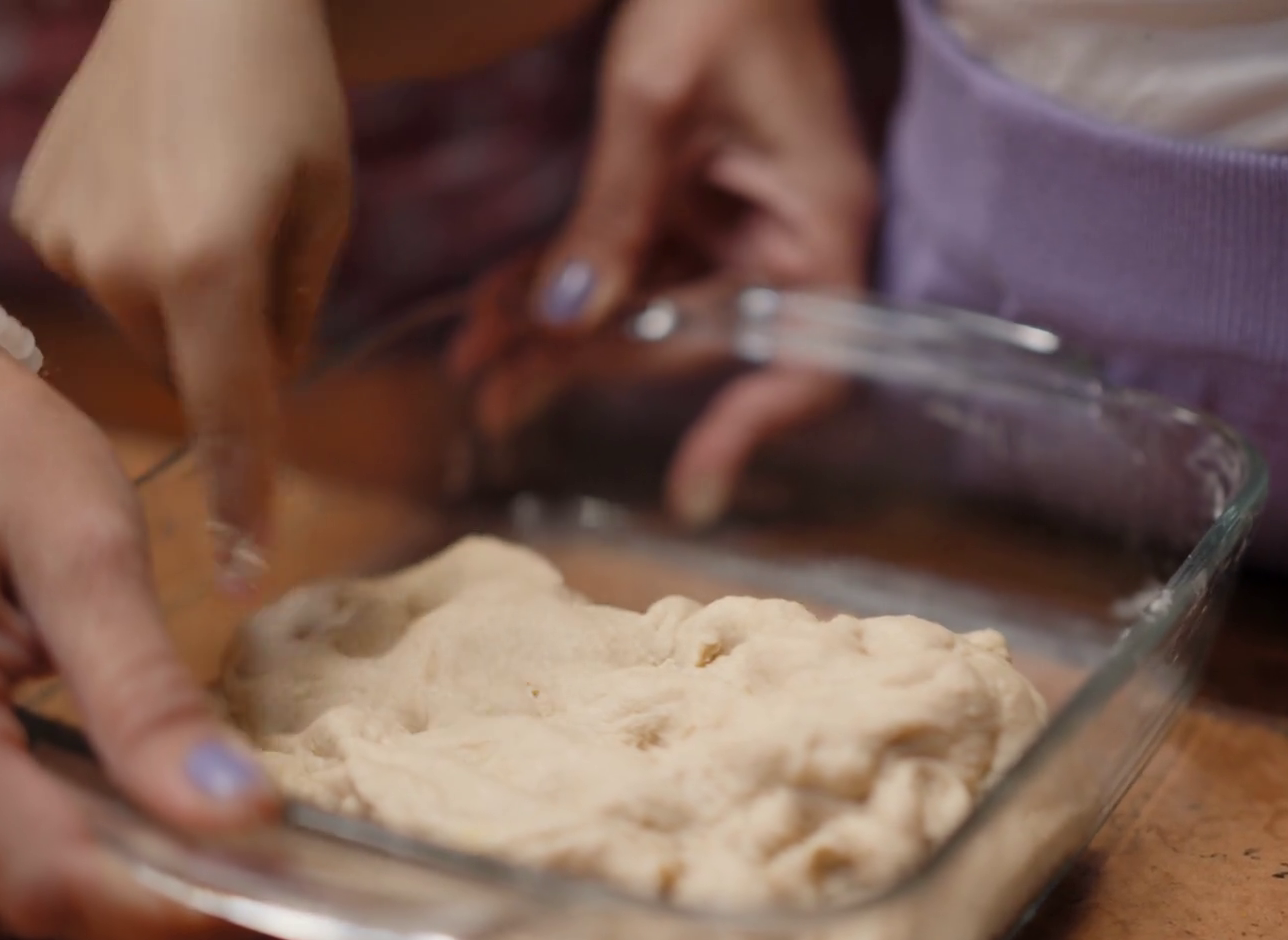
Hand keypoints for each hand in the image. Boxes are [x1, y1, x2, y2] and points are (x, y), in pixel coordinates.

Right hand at [0, 345, 364, 939]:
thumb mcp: (87, 549)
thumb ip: (151, 692)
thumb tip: (243, 816)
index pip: (57, 870)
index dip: (191, 928)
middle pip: (43, 909)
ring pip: (24, 905)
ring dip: (159, 938)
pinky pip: (7, 867)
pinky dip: (111, 896)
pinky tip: (196, 909)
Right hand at [13, 0, 351, 586]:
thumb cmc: (288, 97)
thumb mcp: (326, 211)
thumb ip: (293, 317)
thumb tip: (259, 390)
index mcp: (210, 267)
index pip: (233, 418)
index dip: (244, 499)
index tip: (245, 573)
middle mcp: (123, 266)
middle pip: (193, 370)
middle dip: (231, 341)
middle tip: (257, 242)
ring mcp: (66, 241)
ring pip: (148, 329)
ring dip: (184, 298)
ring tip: (204, 198)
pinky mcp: (34, 215)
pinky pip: (103, 281)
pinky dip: (136, 259)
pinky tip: (153, 186)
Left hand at [451, 0, 876, 525]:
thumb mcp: (654, 102)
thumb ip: (613, 217)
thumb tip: (567, 324)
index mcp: (817, 225)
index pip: (808, 365)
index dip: (749, 430)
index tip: (689, 488)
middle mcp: (787, 241)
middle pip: (694, 343)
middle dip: (588, 365)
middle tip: (489, 393)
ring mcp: (740, 226)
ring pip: (648, 311)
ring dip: (558, 329)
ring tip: (470, 349)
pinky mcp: (696, 205)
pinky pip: (632, 265)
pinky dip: (569, 279)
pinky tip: (498, 299)